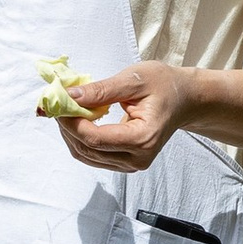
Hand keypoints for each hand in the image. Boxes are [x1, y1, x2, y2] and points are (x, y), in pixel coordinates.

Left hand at [54, 61, 190, 172]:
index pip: (95, 139)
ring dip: (71, 134)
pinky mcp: (126, 162)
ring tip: (66, 110)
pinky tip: (78, 120)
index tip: (59, 103)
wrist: (185, 99)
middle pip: (87, 150)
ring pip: (87, 156)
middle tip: (57, 104)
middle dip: (67, 128)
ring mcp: (132, 164)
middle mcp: (138, 158)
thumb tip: (70, 96)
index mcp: (143, 138)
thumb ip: (101, 90)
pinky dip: (80, 138)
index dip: (71, 123)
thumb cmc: (164, 85)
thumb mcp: (133, 79)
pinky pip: (94, 156)